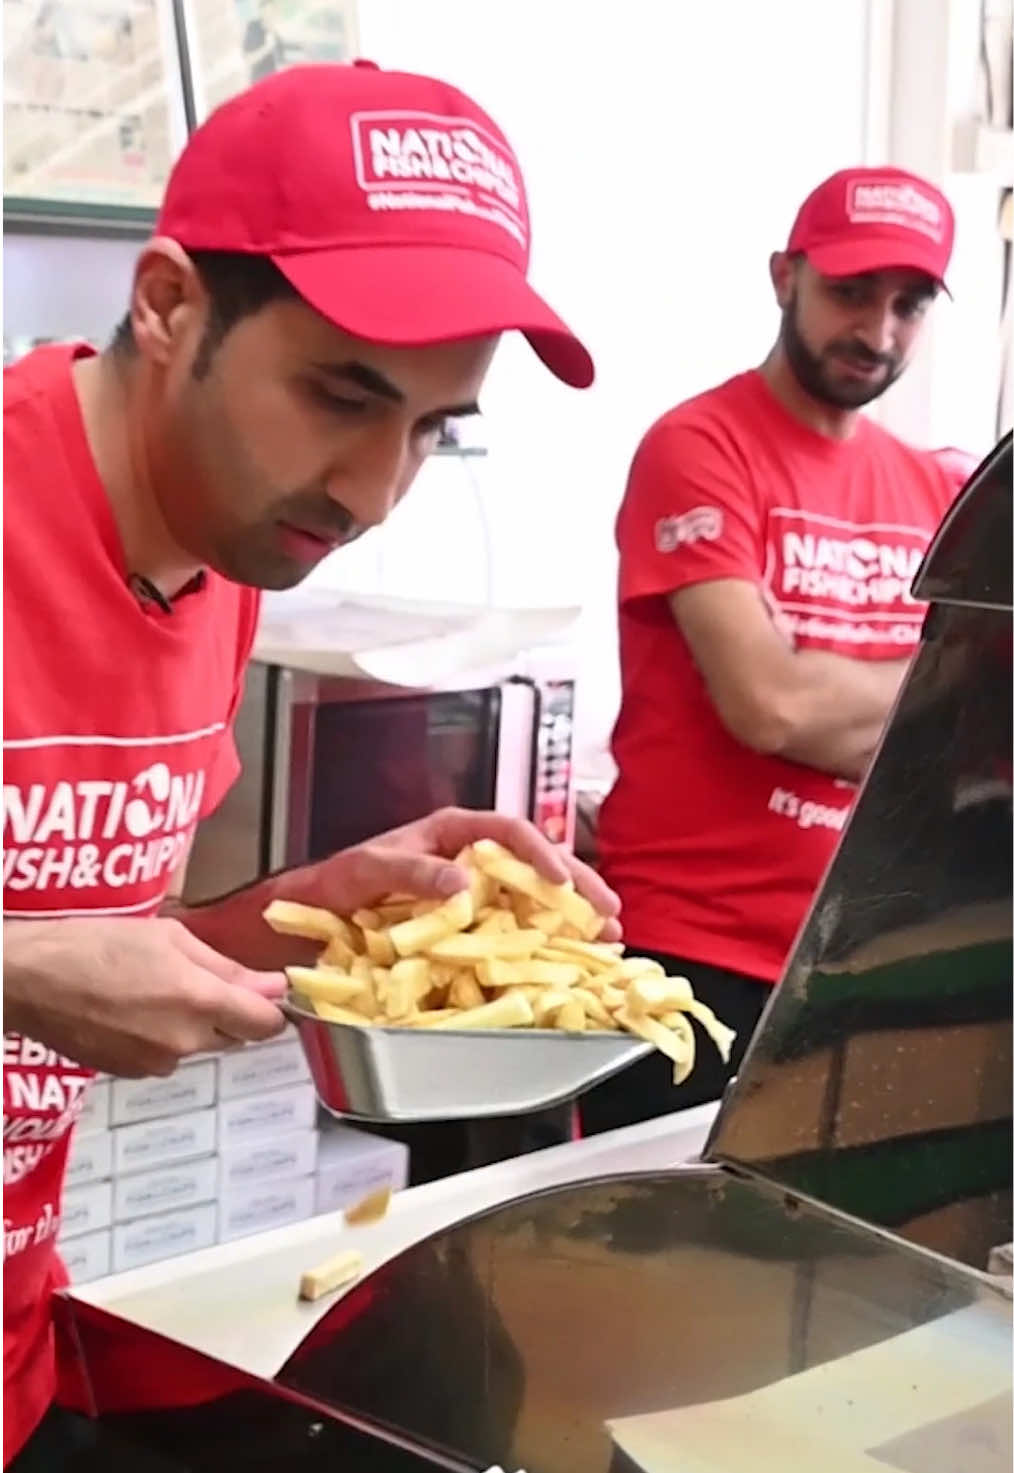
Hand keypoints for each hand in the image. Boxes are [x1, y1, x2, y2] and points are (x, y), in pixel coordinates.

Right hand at [3, 917, 285, 1077]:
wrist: (29, 980)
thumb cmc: (95, 945)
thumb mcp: (169, 937)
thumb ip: (226, 967)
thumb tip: (274, 986)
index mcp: (198, 1001)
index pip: (265, 1024)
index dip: (272, 1008)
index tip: (267, 990)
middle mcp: (183, 1041)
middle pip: (235, 1037)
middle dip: (230, 1012)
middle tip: (198, 979)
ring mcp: (156, 1063)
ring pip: (199, 1046)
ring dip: (194, 1025)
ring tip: (155, 990)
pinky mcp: (131, 1074)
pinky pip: (167, 1056)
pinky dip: (163, 1037)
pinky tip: (135, 1010)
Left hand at [280, 808, 622, 940]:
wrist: (310, 915)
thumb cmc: (335, 882)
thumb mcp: (369, 870)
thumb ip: (413, 872)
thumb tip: (461, 882)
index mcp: (451, 833)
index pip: (508, 832)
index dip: (539, 854)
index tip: (560, 882)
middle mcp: (469, 859)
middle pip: (536, 863)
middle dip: (577, 887)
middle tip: (611, 913)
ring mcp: (473, 892)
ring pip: (534, 895)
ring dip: (572, 915)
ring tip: (606, 936)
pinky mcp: (469, 926)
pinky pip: (513, 927)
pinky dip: (545, 940)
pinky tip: (570, 955)